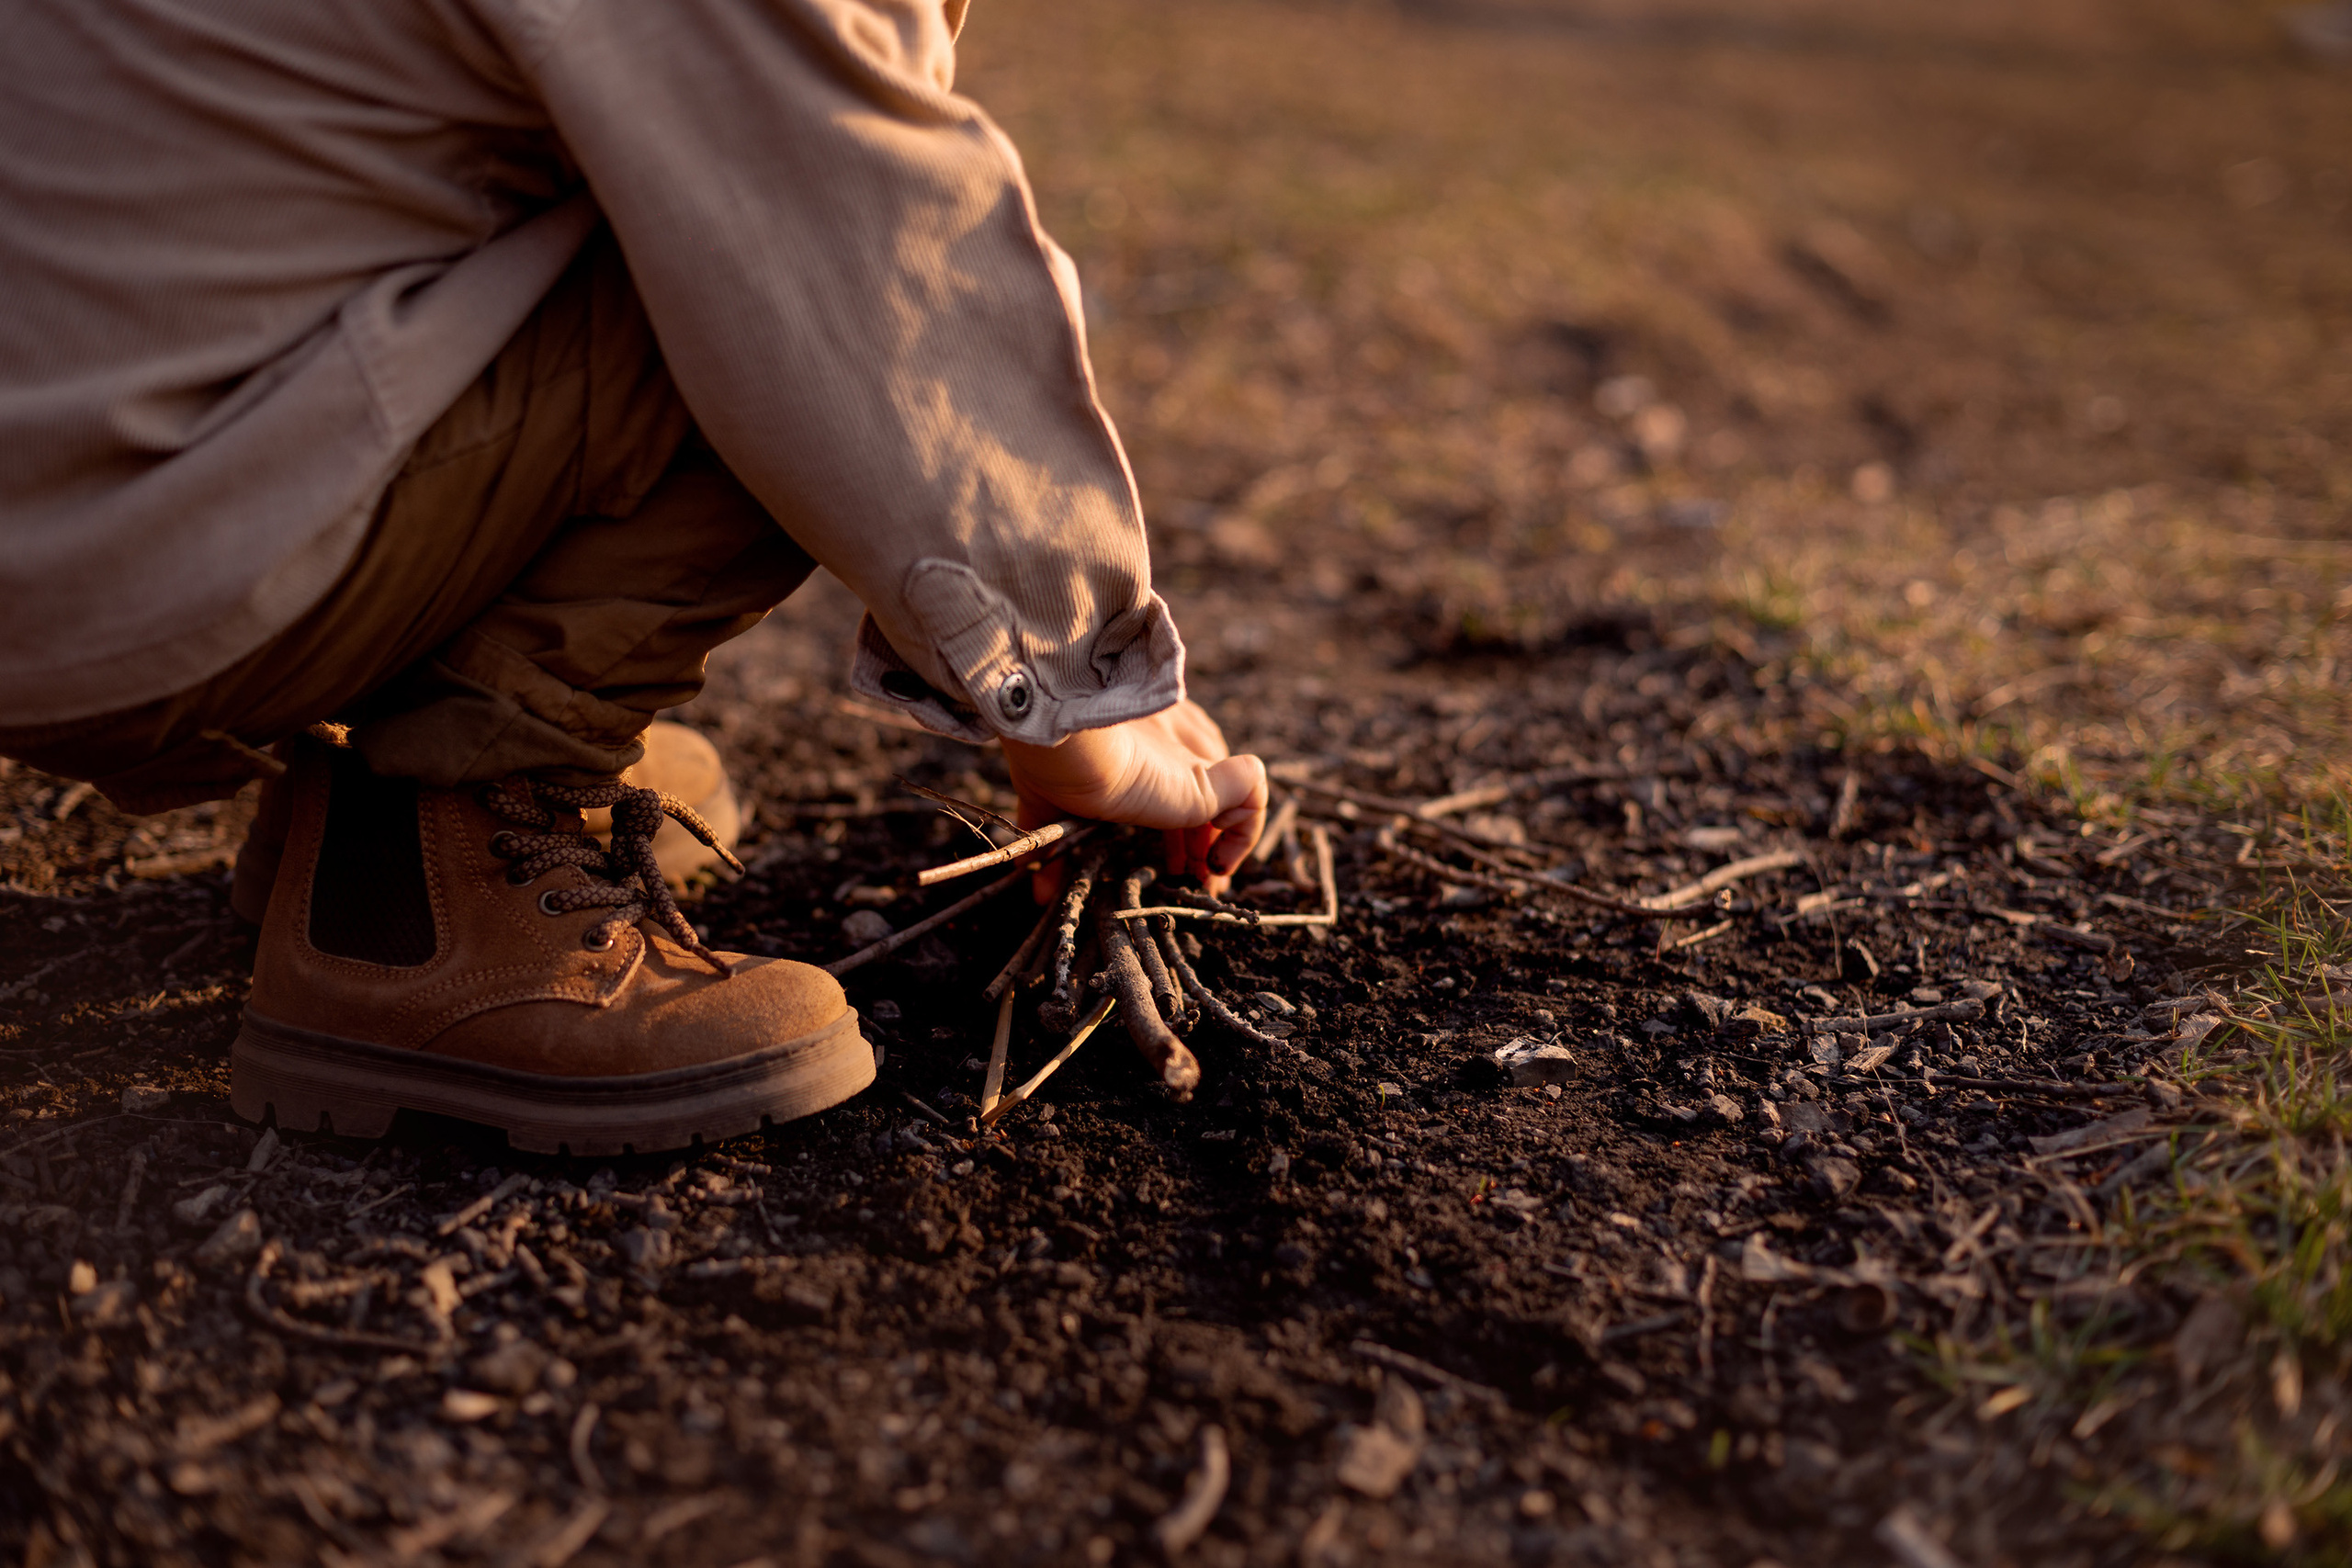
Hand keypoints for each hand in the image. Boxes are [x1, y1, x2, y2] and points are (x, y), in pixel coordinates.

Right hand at [1001, 700, 1266, 891]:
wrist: (1063, 742)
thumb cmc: (1047, 759)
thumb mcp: (1050, 804)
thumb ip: (1051, 842)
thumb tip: (1034, 889)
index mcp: (1137, 733)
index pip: (1175, 769)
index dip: (1177, 821)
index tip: (1165, 861)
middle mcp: (1172, 736)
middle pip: (1205, 786)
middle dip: (1201, 836)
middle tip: (1189, 877)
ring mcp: (1193, 756)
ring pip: (1232, 792)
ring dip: (1224, 841)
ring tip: (1205, 879)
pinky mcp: (1211, 778)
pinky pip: (1253, 795)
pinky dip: (1243, 833)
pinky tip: (1214, 862)